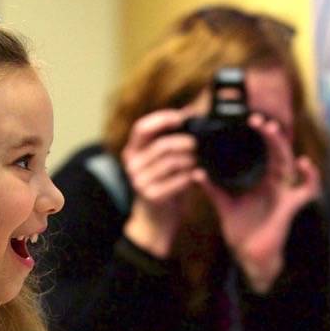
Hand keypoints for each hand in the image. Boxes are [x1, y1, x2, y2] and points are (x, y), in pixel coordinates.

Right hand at [121, 109, 197, 257]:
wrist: (155, 219)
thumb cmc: (164, 183)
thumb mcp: (162, 160)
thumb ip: (170, 138)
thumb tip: (190, 110)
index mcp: (132, 151)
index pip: (142, 128)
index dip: (161, 119)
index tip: (182, 118)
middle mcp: (132, 165)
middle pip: (162, 145)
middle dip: (185, 142)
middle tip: (198, 144)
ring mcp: (139, 181)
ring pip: (171, 162)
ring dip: (190, 160)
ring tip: (198, 161)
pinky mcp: (151, 196)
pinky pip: (177, 180)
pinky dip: (190, 177)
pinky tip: (196, 176)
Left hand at [193, 112, 319, 293]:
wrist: (250, 256)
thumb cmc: (241, 230)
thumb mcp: (224, 206)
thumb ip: (213, 189)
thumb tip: (197, 173)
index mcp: (258, 178)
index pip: (261, 151)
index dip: (258, 135)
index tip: (247, 121)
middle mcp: (273, 181)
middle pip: (276, 151)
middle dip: (269, 134)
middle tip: (257, 120)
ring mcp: (283, 191)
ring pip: (289, 162)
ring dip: (281, 145)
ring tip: (272, 130)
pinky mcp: (291, 205)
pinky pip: (308, 189)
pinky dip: (311, 177)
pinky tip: (304, 164)